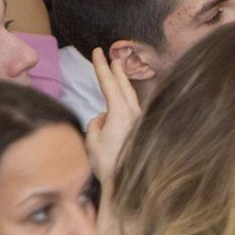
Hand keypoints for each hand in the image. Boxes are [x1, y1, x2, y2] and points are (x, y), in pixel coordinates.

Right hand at [84, 48, 142, 187]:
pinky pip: (130, 109)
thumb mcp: (92, 140)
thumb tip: (104, 116)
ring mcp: (140, 121)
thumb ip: (97, 122)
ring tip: (118, 70)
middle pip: (123, 85)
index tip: (98, 52)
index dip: (101, 66)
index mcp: (120, 113)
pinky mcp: (141, 129)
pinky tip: (116, 107)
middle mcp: (134, 114)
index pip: (109, 83)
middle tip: (111, 55)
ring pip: (129, 96)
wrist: (126, 182)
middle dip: (116, 69)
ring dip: (122, 82)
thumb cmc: (107, 163)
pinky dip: (124, 100)